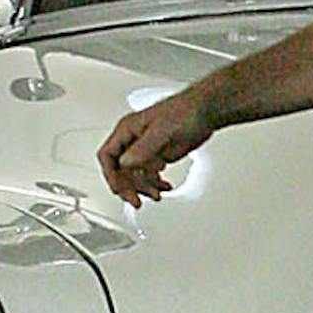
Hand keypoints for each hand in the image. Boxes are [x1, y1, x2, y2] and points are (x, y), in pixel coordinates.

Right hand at [97, 85, 210, 207]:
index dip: (111, 174)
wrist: (204, 112)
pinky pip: (150, 175)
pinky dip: (156, 184)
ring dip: (144, 188)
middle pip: (120, 170)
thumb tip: (125, 163)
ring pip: (135, 175)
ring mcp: (146, 149)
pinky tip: (164, 188)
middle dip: (127, 187)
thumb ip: (143, 148)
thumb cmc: (184, 112)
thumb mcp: (161, 131)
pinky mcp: (158, 155)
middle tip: (137, 200)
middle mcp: (134, 140)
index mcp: (128, 130)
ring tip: (156, 195)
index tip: (119, 189)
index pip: (108, 155)